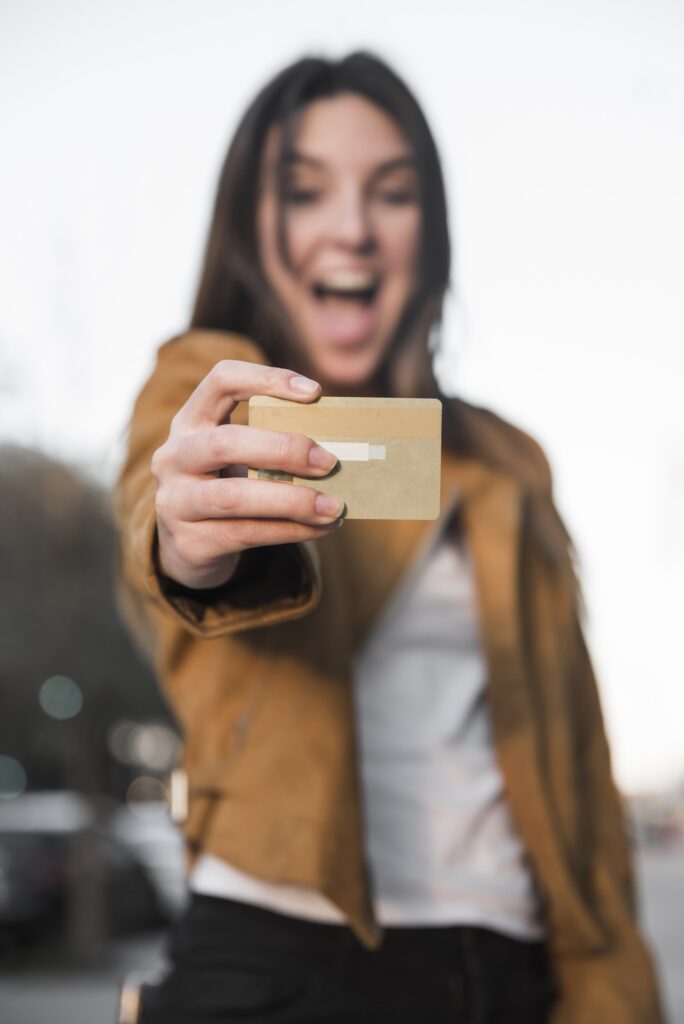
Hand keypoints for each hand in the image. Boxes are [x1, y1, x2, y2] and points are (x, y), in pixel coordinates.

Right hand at [150, 360, 342, 589]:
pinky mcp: (190, 542)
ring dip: (293, 501)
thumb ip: (275, 444)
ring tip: (333, 507)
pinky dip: (290, 530)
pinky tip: (320, 528)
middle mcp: (174, 457)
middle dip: (284, 449)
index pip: (221, 380)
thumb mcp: (240, 458)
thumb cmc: (229, 487)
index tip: (314, 392)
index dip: (266, 379)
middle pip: (226, 443)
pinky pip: (246, 534)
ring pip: (234, 497)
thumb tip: (342, 445)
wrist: (191, 548)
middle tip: (329, 462)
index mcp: (190, 422)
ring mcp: (176, 502)